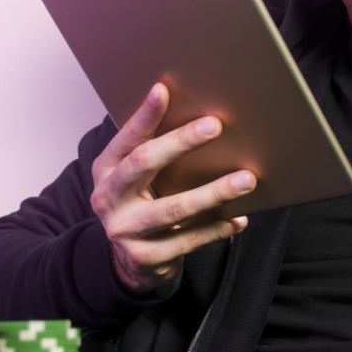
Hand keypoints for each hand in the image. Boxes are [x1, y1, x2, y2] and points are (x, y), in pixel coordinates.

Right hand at [90, 82, 256, 293]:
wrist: (129, 261)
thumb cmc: (142, 203)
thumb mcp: (136, 178)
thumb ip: (153, 152)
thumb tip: (200, 117)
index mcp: (105, 170)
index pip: (126, 138)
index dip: (144, 115)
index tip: (163, 90)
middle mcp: (108, 198)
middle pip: (144, 164)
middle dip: (181, 142)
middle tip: (215, 125)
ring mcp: (125, 231)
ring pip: (174, 210)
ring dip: (214, 192)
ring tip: (246, 178)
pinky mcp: (146, 258)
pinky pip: (189, 240)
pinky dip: (217, 228)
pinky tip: (239, 218)